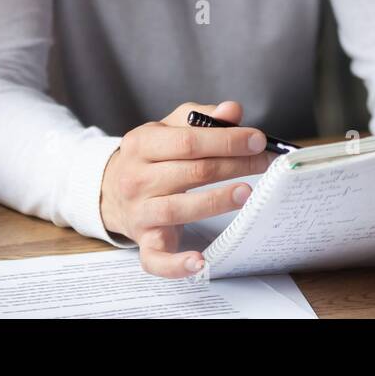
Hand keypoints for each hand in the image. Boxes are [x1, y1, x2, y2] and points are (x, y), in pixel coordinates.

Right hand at [100, 101, 273, 277]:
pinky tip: (201, 262)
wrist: (110, 189)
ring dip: (217, 202)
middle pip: (192, 172)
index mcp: (141, 145)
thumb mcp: (167, 129)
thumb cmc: (150, 157)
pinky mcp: (144, 242)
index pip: (189, 141)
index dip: (227, 140)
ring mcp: (140, 213)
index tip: (257, 140)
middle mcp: (137, 179)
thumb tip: (233, 110)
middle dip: (235, 165)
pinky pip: (157, 259)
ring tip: (247, 193)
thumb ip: (200, 118)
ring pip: (180, 209)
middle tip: (265, 162)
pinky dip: (177, 264)